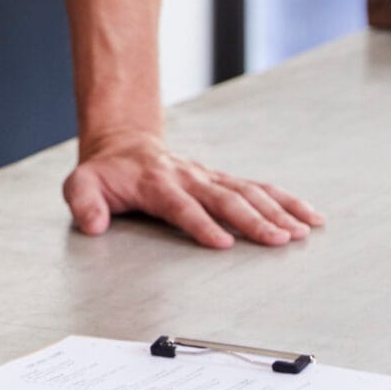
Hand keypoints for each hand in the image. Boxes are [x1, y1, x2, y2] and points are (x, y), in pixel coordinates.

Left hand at [62, 131, 322, 248]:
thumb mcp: (81, 184)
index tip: (222, 243)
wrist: (125, 147)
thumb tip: (94, 225)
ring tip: (301, 232)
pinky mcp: (223, 181)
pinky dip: (286, 201)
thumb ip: (84, 203)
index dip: (201, 223)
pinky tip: (309, 216)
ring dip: (277, 211)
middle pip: (225, 199)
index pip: (182, 206)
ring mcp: (210, 178)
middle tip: (279, 240)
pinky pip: (258, 189)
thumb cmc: (107, 174)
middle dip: (254, 220)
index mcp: (157, 183)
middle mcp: (190, 178)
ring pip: (249, 192)